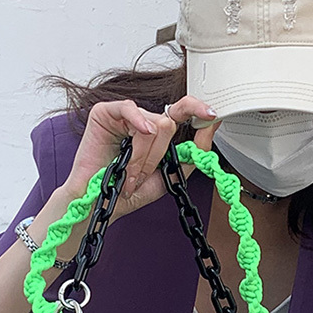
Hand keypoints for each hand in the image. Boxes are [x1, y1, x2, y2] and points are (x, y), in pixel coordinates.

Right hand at [61, 96, 218, 218]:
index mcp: (158, 133)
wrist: (101, 204)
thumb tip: (210, 128)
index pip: (182, 112)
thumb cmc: (128, 191)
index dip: (197, 110)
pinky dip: (137, 121)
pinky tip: (140, 132)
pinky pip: (129, 108)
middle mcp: (143, 121)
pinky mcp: (105, 113)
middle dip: (157, 156)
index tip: (211, 116)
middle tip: (142, 176)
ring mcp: (124, 116)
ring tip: (129, 174)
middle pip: (168, 124)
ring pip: (152, 123)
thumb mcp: (170, 175)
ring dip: (142, 155)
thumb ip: (192, 153)